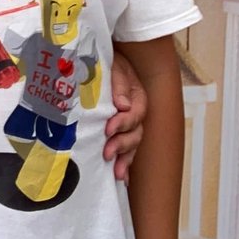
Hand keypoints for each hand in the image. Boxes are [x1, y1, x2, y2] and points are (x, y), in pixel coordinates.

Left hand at [104, 48, 146, 180]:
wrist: (102, 60)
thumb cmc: (108, 62)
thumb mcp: (114, 66)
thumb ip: (118, 84)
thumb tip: (122, 105)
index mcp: (137, 97)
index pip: (134, 114)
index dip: (123, 123)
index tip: (108, 129)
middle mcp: (136, 113)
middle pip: (135, 133)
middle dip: (122, 145)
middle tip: (107, 152)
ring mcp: (129, 124)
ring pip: (133, 144)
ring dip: (125, 158)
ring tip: (116, 173)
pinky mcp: (119, 131)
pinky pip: (126, 149)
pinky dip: (125, 162)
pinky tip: (121, 177)